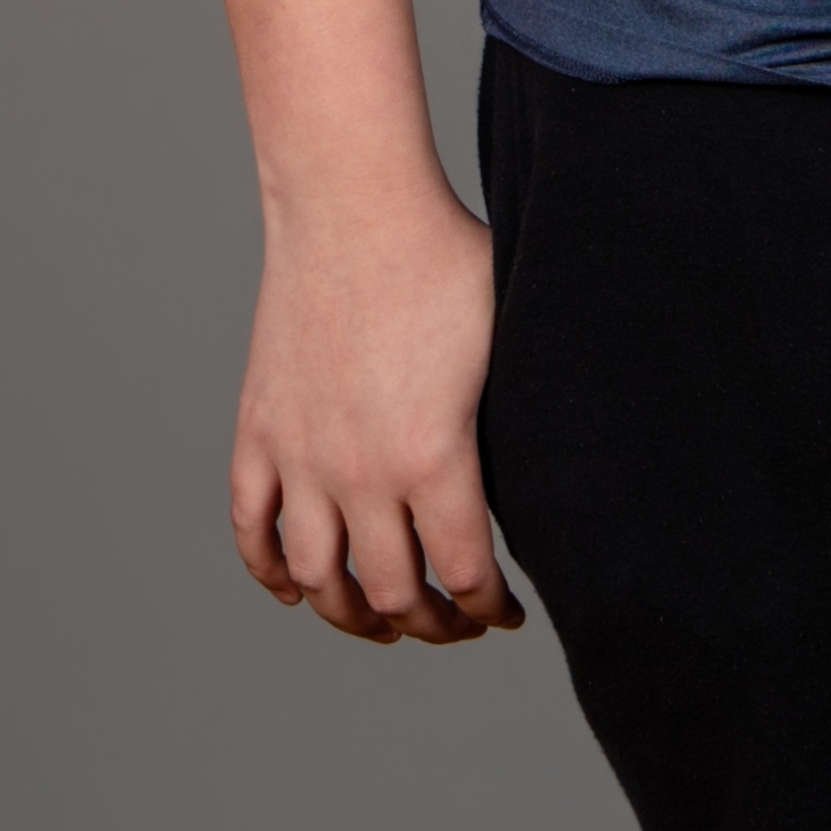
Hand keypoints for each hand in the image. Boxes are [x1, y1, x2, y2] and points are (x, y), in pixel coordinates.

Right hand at [229, 179, 523, 642]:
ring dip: (350, 615)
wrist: (354, 206)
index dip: (487, 608)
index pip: (464, 574)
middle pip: (392, 594)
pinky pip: (252, 529)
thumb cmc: (445, 258)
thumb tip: (579, 455)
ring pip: (319, 579)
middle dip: (430, 623)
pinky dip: (271, 571)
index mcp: (434, 457)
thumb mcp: (510, 337)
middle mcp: (361, 472)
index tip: (504, 613)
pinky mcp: (259, 432)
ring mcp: (302, 456)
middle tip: (452, 620)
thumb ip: (524, 415)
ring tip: (381, 619)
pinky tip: (297, 587)